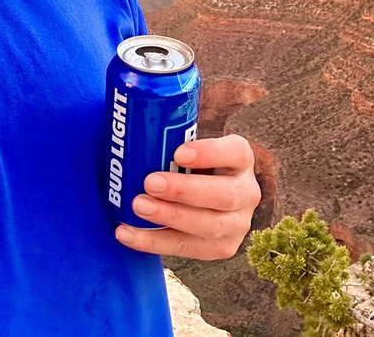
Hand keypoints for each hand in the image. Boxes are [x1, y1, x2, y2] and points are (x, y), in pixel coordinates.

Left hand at [114, 134, 259, 259]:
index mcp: (241, 158)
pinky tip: (127, 234)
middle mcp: (247, 192)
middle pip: (224, 195)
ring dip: (170, 218)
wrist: (201, 200)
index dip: (209, 153)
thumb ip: (171, 137)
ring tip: (138, 207)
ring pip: (210, 226)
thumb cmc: (186, 165)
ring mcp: (238, 224)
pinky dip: (155, 243)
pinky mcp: (222, 248)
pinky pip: (189, 249)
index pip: (235, 152)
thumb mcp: (189, 147)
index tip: (178, 152)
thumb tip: (131, 125)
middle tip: (150, 183)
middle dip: (184, 191)